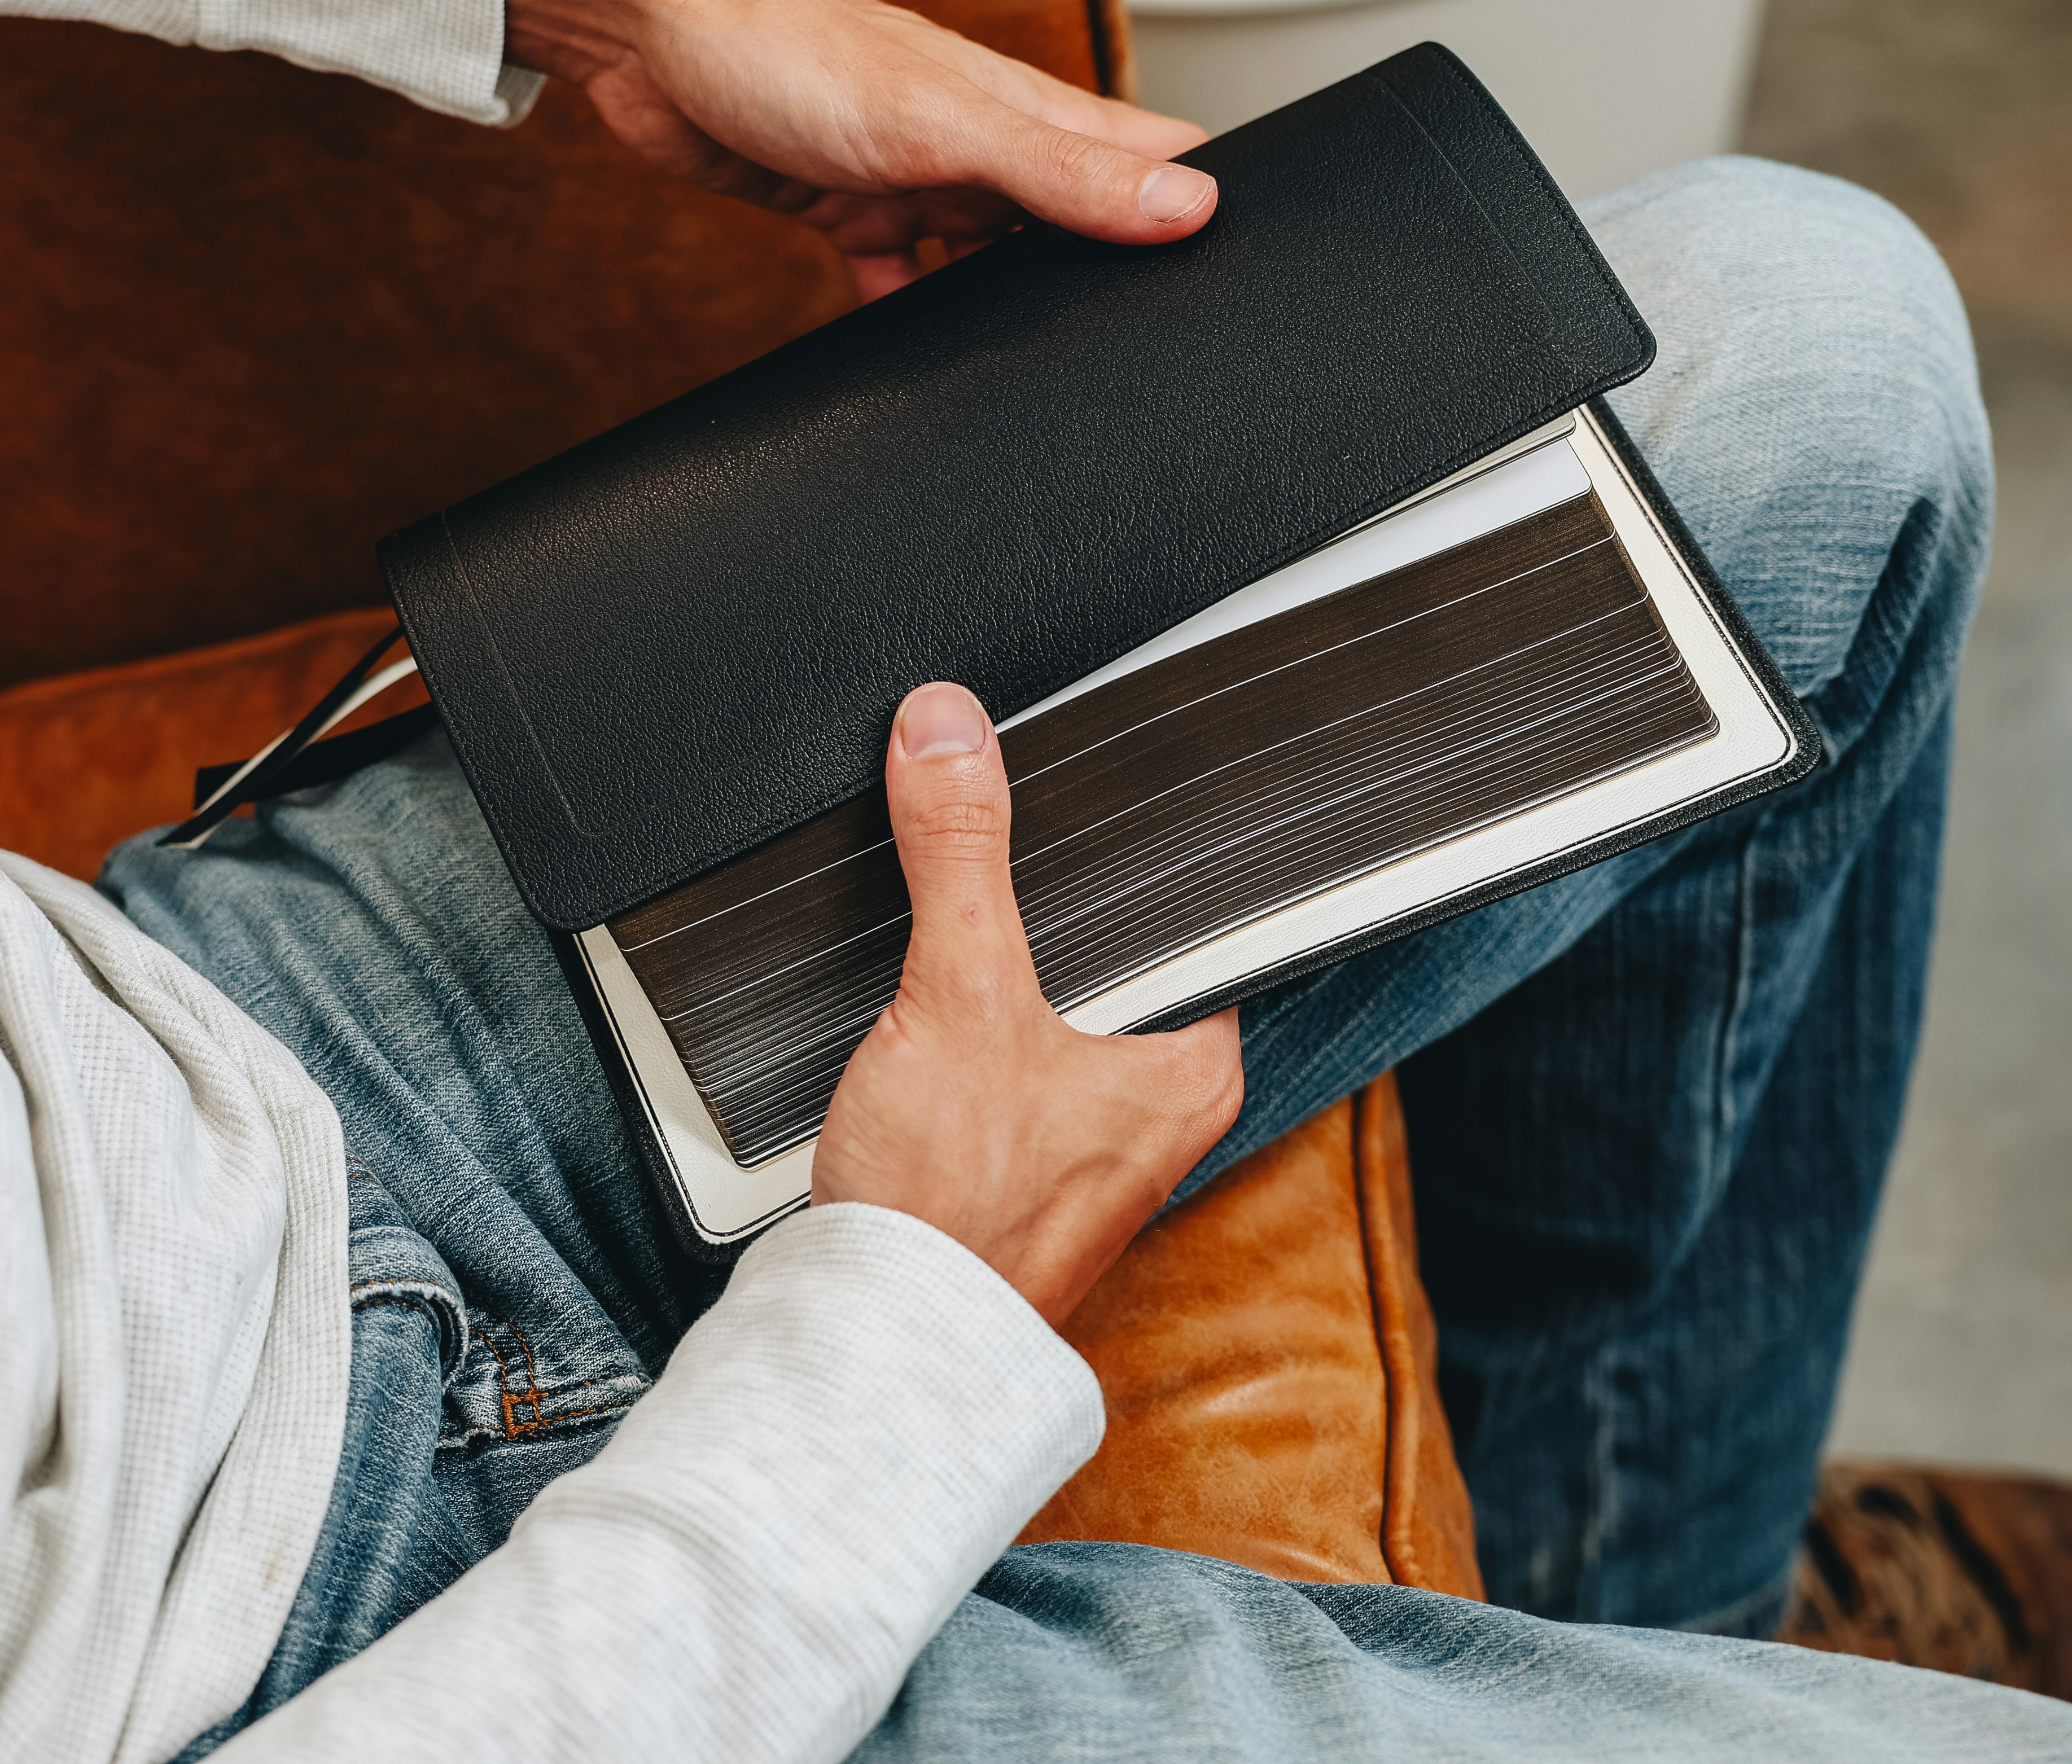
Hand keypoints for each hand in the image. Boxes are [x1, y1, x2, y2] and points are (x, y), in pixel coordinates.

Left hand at [504, 0, 1217, 300]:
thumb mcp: (945, 122)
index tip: (1251, 267)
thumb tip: (1187, 207)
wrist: (645, 35)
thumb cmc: (785, 42)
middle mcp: (979, 143)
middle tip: (1154, 351)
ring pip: (994, 256)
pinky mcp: (846, 208)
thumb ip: (1061, 171)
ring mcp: (914, 176)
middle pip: (1079, 218)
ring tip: (1051, 376)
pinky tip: (916, 362)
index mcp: (1022, 109)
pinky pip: (898, 278)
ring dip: (1017, 306)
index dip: (1206, 203)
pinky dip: (912, 317)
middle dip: (1117, 273)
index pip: (1150, 155)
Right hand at [810, 683, 1244, 1325]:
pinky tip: (911, 1024)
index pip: (1199, 914)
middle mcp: (1156, 1108)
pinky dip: (953, 1032)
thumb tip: (951, 734)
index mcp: (1193, 1062)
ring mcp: (1083, 1144)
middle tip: (987, 839)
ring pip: (1045, 1009)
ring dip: (989, 974)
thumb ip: (959, 852)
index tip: (1099, 781)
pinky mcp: (1010, 1167)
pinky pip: (994, 1062)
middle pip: (1110, 954)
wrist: (873, 1337)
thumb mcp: (960, 991)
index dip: (1141, 845)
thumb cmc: (954, 1211)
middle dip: (1042, 904)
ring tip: (942, 929)